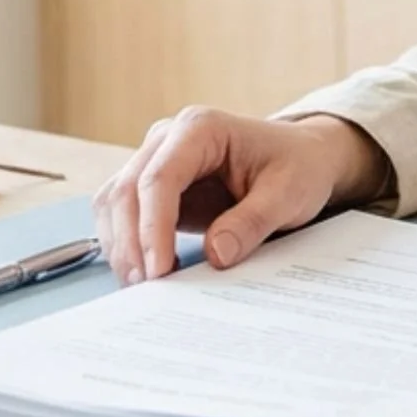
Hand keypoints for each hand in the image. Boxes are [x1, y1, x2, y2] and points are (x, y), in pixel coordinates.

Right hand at [92, 108, 388, 283]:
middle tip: (145, 287)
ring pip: (115, 201)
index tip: (159, 270)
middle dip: (131, 242)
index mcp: (200, 129)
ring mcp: (156, 160)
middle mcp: (168, 139)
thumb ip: (252, 222)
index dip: (153, 226)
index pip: (159, 178)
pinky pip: (123, 213)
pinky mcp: (153, 186)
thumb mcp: (289, 194)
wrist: (302, 159)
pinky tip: (145, 272)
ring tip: (141, 287)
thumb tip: (217, 254)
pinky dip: (127, 244)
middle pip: (127, 190)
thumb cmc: (297, 167)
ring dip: (121, 245)